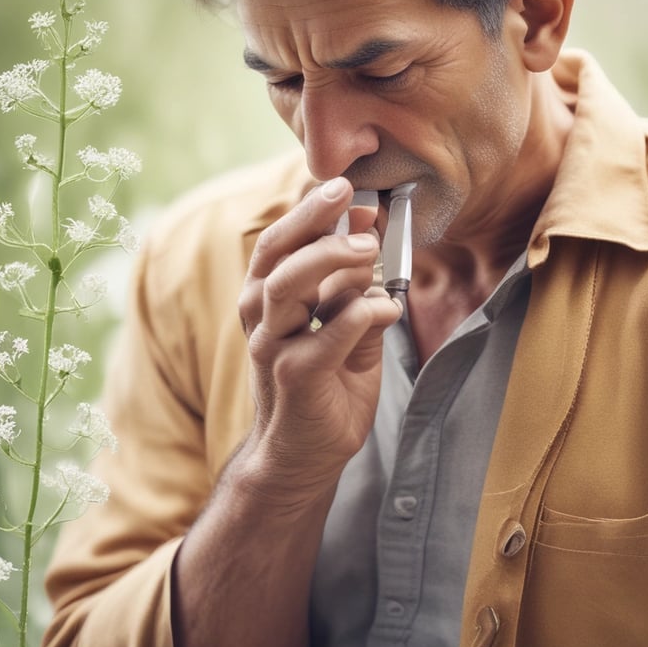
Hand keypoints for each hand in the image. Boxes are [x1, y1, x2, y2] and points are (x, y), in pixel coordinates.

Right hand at [237, 176, 401, 499]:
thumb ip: (352, 292)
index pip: (281, 242)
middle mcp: (261, 316)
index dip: (312, 212)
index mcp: (268, 299)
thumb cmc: (324, 387)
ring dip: (333, 259)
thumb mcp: (344, 330)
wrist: (303, 456)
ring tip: (372, 251)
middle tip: (357, 202)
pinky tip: (386, 308)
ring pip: (287, 285)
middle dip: (314, 219)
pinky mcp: (295, 375)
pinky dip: (361, 312)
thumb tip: (371, 242)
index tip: (350, 190)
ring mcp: (272, 346)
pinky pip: (326, 333)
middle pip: (276, 253)